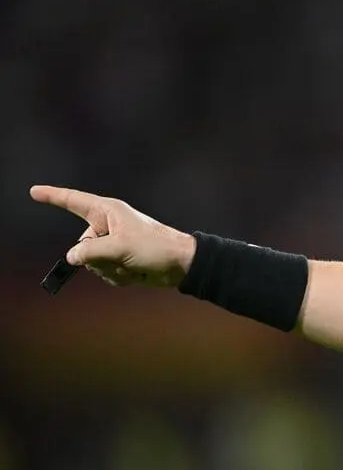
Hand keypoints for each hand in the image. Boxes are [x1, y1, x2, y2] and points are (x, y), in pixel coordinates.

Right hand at [30, 185, 196, 288]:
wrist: (181, 265)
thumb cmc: (155, 247)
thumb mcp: (119, 247)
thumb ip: (89, 252)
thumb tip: (72, 257)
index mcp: (108, 212)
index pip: (73, 201)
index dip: (53, 197)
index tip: (34, 192)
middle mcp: (108, 227)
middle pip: (82, 247)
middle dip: (99, 259)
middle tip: (123, 256)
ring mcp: (113, 245)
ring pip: (93, 264)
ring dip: (112, 270)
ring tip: (133, 264)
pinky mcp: (120, 260)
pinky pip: (106, 273)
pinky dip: (119, 277)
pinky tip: (136, 273)